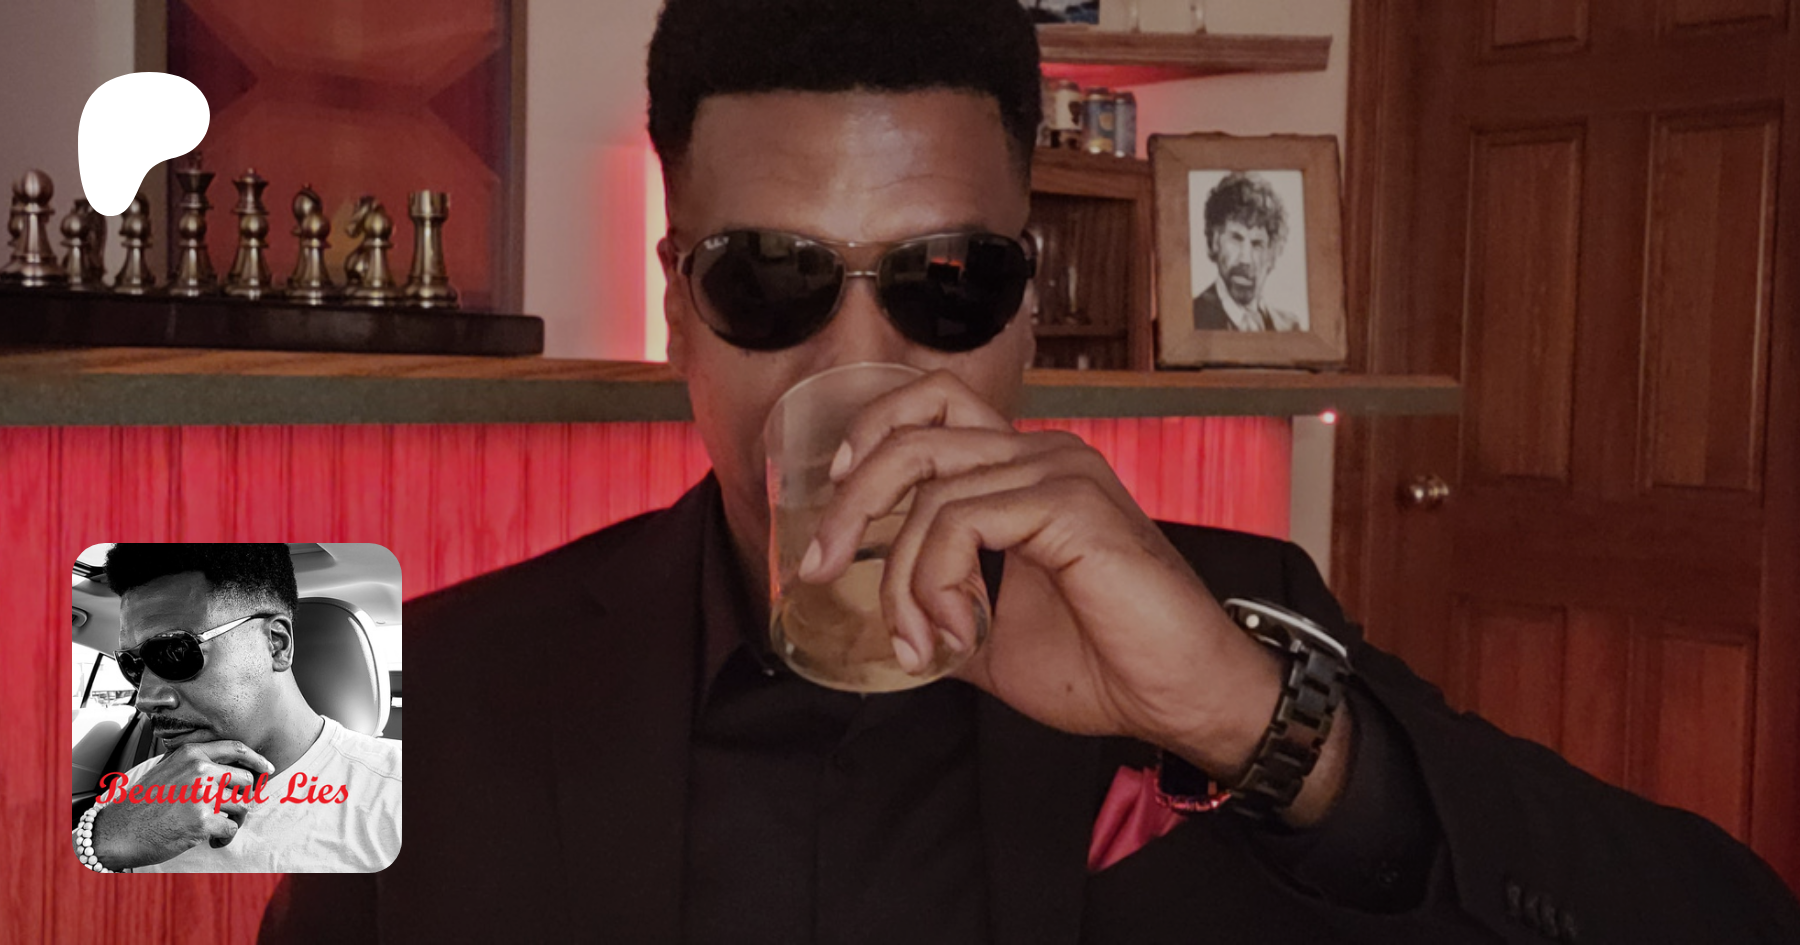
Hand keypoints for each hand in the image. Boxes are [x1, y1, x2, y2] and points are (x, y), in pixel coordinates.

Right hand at [87, 740, 272, 869]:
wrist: (117, 832)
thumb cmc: (141, 804)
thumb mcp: (168, 771)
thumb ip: (196, 765)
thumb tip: (231, 768)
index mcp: (191, 754)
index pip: (236, 748)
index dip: (257, 759)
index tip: (267, 768)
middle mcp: (199, 770)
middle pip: (245, 780)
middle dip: (241, 798)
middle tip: (228, 811)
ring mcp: (201, 795)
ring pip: (242, 805)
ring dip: (234, 820)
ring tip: (217, 827)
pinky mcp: (202, 821)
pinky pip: (231, 828)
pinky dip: (225, 837)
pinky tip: (212, 840)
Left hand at [800, 371, 1292, 782]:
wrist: (1184, 696)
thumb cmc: (1109, 666)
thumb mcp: (998, 639)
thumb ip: (946, 610)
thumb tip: (895, 622)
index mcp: (1029, 471)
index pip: (936, 405)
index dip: (872, 433)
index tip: (832, 498)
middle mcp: (1043, 455)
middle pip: (915, 432)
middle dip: (852, 499)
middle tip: (817, 566)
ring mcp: (1059, 473)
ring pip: (929, 491)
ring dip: (900, 579)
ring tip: (921, 642)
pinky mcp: (1068, 505)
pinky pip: (959, 523)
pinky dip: (936, 583)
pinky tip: (961, 631)